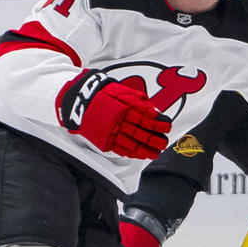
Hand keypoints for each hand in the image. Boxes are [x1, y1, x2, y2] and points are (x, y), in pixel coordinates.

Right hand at [57, 69, 172, 158]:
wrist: (80, 100)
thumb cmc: (104, 94)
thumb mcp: (123, 91)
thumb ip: (140, 101)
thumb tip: (155, 112)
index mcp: (126, 107)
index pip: (148, 118)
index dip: (159, 124)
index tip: (167, 127)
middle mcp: (120, 120)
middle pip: (142, 133)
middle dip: (155, 140)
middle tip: (164, 142)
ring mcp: (112, 132)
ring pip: (133, 144)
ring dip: (147, 150)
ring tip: (156, 153)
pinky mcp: (104, 140)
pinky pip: (121, 149)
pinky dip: (133, 153)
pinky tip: (141, 155)